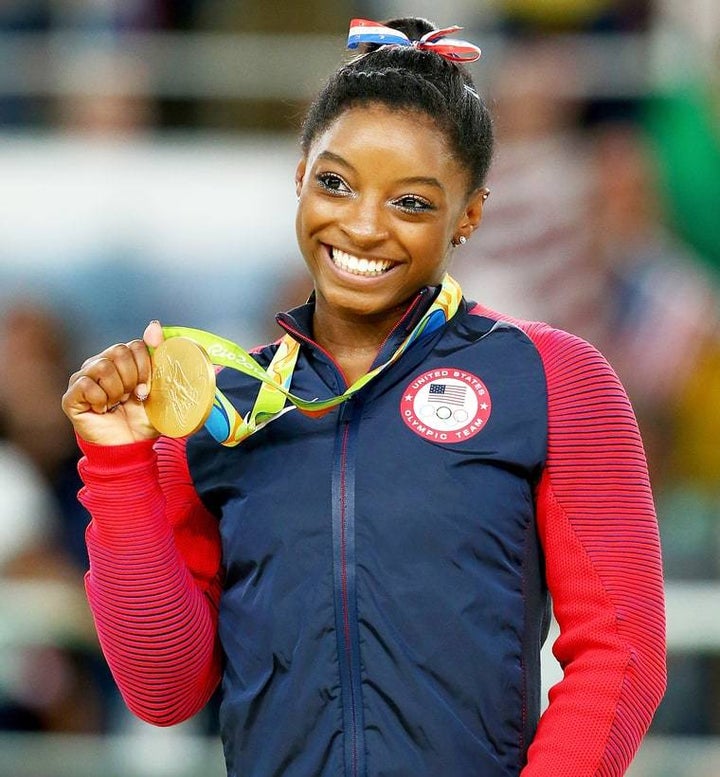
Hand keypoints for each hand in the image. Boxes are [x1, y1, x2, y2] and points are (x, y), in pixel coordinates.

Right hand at [62, 321, 163, 444]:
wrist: (131, 447)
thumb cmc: (144, 418)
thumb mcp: (159, 386)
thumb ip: (158, 355)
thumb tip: (154, 324)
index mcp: (121, 360)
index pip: (135, 345)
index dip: (146, 368)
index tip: (146, 389)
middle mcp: (99, 364)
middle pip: (119, 352)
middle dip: (132, 378)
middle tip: (131, 397)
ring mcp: (83, 379)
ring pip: (102, 366)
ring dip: (117, 390)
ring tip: (117, 404)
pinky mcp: (71, 396)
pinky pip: (87, 385)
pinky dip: (102, 400)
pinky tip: (104, 410)